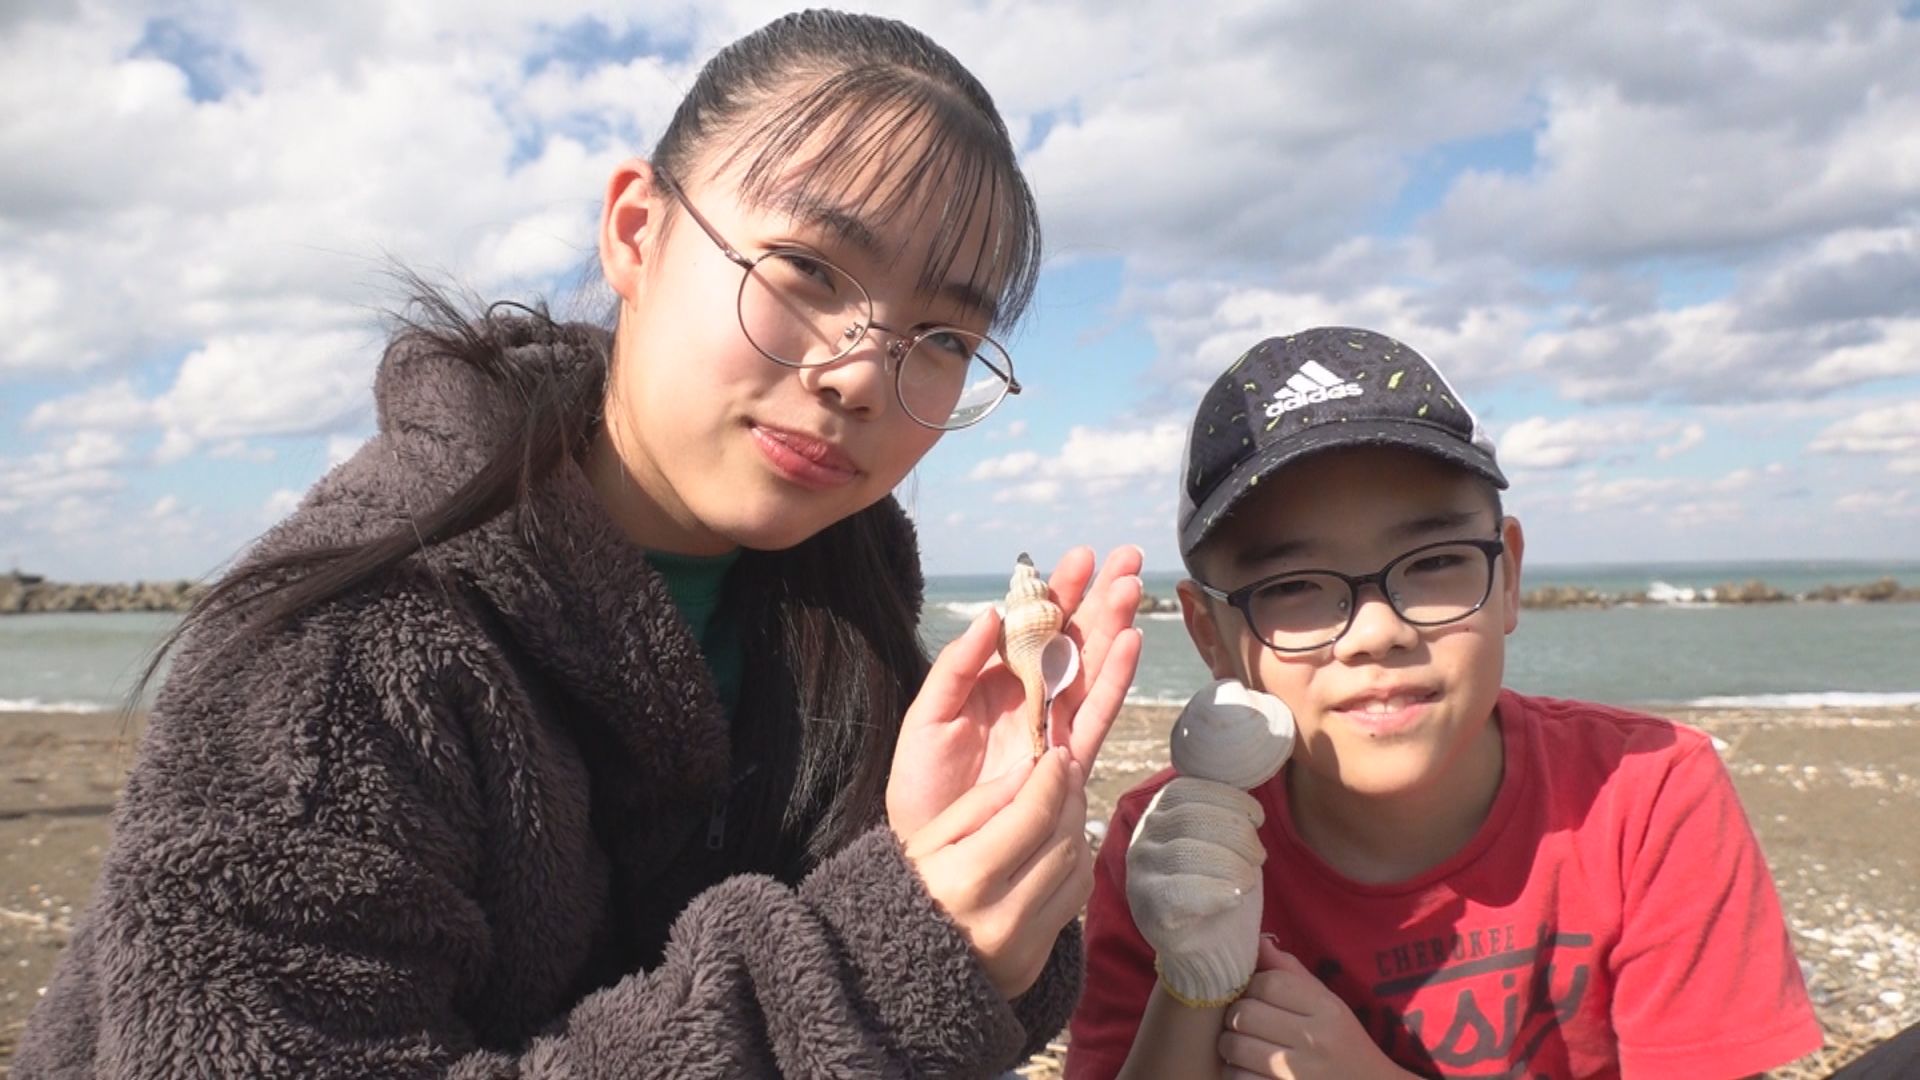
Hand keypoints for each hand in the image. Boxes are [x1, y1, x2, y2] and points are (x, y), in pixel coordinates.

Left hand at [886, 545, 1142, 840]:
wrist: (934, 851)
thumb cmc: (923, 785)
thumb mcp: (927, 715)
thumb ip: (957, 664)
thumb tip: (991, 614)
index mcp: (998, 680)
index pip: (1034, 625)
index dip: (1058, 590)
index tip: (1081, 556)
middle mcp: (1032, 698)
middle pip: (1074, 638)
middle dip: (1100, 597)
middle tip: (1125, 557)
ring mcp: (1052, 727)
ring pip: (1091, 667)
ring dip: (1113, 627)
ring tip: (1131, 588)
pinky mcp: (1067, 761)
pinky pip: (1096, 714)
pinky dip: (1116, 679)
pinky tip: (1130, 643)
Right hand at [902, 746, 1091, 997]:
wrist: (891, 971)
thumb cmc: (901, 892)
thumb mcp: (926, 840)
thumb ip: (979, 804)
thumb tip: (1028, 770)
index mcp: (969, 878)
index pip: (1034, 815)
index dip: (1052, 779)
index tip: (1057, 755)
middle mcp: (1004, 914)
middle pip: (1065, 841)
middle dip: (1071, 799)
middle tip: (1067, 772)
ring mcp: (1023, 944)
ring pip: (1078, 873)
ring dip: (1079, 832)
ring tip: (1065, 806)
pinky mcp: (1034, 962)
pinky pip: (1071, 904)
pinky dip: (1073, 868)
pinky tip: (1059, 846)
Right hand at [1125, 776, 1266, 1006]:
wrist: (1214, 949)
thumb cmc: (1223, 887)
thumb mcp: (1224, 841)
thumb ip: (1224, 812)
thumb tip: (1243, 775)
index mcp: (1157, 816)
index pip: (1187, 790)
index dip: (1228, 800)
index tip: (1257, 819)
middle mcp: (1141, 842)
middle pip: (1191, 819)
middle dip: (1236, 834)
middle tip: (1258, 856)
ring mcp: (1140, 877)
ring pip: (1188, 852)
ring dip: (1232, 864)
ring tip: (1248, 878)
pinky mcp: (1150, 913)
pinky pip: (1183, 893)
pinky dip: (1218, 892)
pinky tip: (1235, 897)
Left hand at [1218, 940, 1412, 1078]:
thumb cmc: (1343, 1044)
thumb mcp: (1327, 1005)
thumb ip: (1291, 973)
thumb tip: (1259, 940)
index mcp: (1328, 1010)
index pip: (1269, 982)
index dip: (1251, 986)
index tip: (1253, 996)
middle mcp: (1316, 1041)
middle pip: (1246, 1013)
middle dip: (1235, 1016)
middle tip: (1240, 1022)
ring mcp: (1299, 1074)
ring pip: (1235, 1046)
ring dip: (1229, 1045)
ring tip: (1238, 1046)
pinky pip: (1238, 1078)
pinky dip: (1235, 1073)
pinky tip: (1247, 1070)